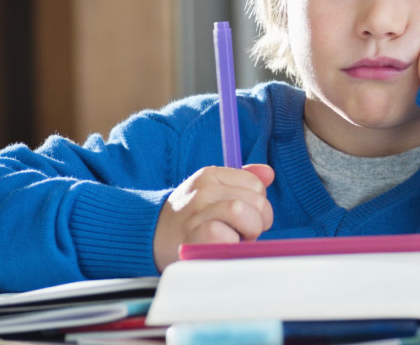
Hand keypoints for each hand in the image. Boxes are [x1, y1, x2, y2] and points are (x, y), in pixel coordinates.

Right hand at [153, 164, 274, 268]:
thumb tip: (269, 173)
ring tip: (233, 239)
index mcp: (211, 175)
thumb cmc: (190, 219)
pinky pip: (224, 235)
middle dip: (258, 221)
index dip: (258, 205)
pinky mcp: (192, 235)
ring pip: (242, 211)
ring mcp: (196, 211)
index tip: (243, 217)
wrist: (150, 239)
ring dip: (246, 232)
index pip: (256, 184)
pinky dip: (229, 245)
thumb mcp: (213, 192)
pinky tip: (219, 247)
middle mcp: (203, 189)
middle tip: (240, 232)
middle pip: (256, 200)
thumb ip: (243, 181)